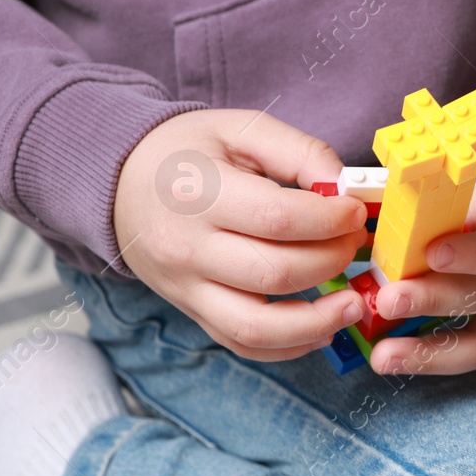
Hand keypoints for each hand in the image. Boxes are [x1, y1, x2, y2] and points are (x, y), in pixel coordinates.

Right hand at [114, 110, 367, 359]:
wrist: (120, 183)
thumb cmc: (188, 153)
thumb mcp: (240, 129)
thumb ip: (300, 152)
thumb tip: (348, 189)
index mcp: (198, 192)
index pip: (278, 218)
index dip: (331, 220)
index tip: (356, 213)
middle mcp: (187, 247)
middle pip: (275, 273)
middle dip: (332, 261)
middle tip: (353, 243)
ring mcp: (186, 287)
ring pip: (258, 327)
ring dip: (318, 322)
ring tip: (352, 304)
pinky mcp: (192, 311)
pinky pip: (243, 344)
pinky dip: (289, 346)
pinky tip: (322, 326)